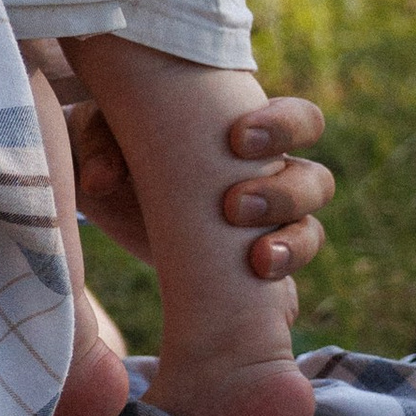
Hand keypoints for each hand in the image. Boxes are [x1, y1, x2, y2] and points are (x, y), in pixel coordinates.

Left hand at [61, 81, 334, 285]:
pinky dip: (281, 291)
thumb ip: (99, 139)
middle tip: (234, 205)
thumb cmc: (116, 144)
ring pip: (309, 233)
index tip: (239, 139)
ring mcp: (265, 227)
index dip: (286, 127)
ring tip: (257, 260)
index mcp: (249, 132)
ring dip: (292, 246)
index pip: (302, 120)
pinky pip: (285, 283)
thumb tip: (101, 178)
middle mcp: (269, 178)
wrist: (104, 193)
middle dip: (285, 194)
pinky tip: (262, 295)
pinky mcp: (249, 271)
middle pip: (316, 182)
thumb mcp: (100, 130)